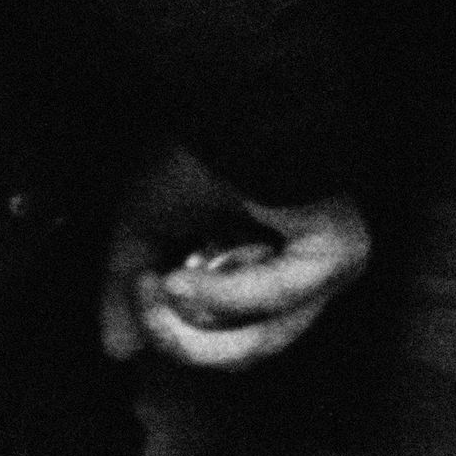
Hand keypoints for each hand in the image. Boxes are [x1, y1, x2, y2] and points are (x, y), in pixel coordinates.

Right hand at [95, 145, 369, 370]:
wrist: (231, 102)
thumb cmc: (198, 149)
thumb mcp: (145, 228)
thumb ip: (128, 291)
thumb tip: (118, 349)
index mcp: (261, 268)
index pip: (225, 340)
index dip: (170, 332)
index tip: (136, 289)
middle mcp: (298, 275)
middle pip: (239, 354)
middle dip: (176, 337)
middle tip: (146, 295)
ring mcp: (323, 269)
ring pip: (257, 344)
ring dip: (191, 324)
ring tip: (162, 285)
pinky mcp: (337, 254)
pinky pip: (273, 301)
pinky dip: (221, 292)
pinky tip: (185, 278)